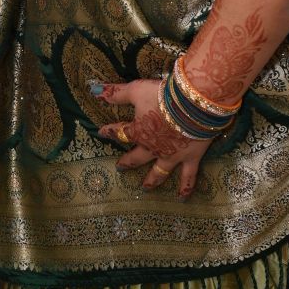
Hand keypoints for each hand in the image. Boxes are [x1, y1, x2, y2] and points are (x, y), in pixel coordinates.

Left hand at [94, 79, 211, 199]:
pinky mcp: (190, 158)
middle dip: (127, 162)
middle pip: (136, 157)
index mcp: (138, 132)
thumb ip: (117, 93)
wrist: (194, 105)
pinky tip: (183, 198)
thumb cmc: (163, 96)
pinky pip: (188, 176)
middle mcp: (152, 148)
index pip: (119, 133)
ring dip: (151, 180)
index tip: (102, 132)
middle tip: (120, 168)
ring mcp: (171, 156)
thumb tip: (94, 91)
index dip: (110, 132)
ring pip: (159, 172)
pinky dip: (186, 187)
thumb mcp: (137, 90)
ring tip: (145, 188)